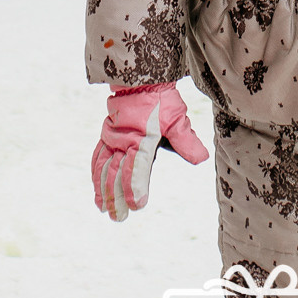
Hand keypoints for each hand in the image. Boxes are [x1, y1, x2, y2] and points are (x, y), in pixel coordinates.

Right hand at [92, 82, 208, 220]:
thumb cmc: (162, 100)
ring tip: (102, 208)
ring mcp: (112, 139)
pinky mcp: (106, 136)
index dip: (136, 188)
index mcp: (142, 139)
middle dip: (117, 197)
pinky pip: (98, 157)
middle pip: (117, 174)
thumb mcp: (178, 118)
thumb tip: (201, 158)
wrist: (140, 79)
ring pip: (104, 168)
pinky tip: (95, 188)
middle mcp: (124, 141)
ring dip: (102, 189)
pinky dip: (96, 174)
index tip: (137, 205)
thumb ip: (186, 140)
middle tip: (119, 218)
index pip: (137, 169)